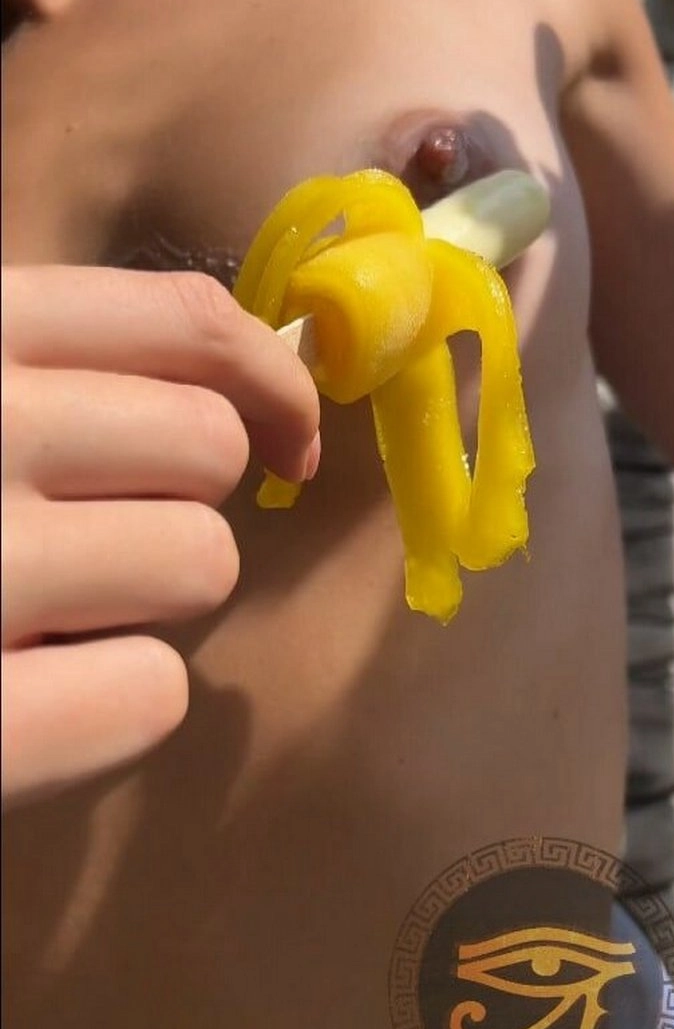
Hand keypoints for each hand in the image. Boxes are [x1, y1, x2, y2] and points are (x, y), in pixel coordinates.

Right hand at [1, 264, 319, 802]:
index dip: (268, 379)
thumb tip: (236, 388)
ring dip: (144, 602)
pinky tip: (35, 703)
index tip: (284, 438)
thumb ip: (36, 369)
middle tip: (99, 543)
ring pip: (197, 563)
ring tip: (45, 618)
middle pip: (208, 451)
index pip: (182, 321)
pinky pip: (148, 693)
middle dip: (175, 503)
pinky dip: (111, 706)